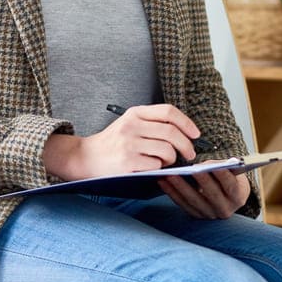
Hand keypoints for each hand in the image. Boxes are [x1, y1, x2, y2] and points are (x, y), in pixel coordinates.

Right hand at [43, 103, 198, 180]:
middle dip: (186, 146)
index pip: (168, 112)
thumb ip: (153, 123)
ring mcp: (129, 144)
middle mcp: (132, 126)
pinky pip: (156, 166)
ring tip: (162, 162)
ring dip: (170, 159)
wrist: (85, 157)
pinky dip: (157, 169)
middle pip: (172, 133)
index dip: (187, 123)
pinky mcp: (127, 162)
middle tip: (189, 154)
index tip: (196, 134)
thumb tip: (186, 134)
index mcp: (135, 113)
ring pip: (167, 151)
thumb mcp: (130, 124)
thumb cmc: (113, 142)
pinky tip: (148, 168)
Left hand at [158, 163, 250, 219]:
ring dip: (180, 186)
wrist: (227, 198)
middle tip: (190, 168)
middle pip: (212, 194)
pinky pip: (182, 204)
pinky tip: (163, 181)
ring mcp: (210, 215)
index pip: (230, 186)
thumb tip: (206, 165)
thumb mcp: (232, 172)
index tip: (214, 165)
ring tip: (169, 174)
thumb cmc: (228, 178)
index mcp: (237, 197)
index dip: (222, 176)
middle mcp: (225, 209)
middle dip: (200, 180)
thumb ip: (222, 166)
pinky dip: (172, 192)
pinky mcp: (196, 216)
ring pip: (194, 200)